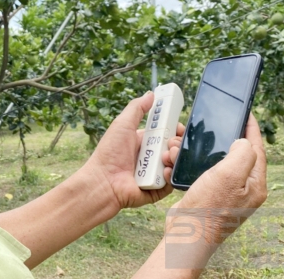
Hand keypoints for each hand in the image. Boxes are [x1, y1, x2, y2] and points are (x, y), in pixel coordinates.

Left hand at [81, 91, 184, 218]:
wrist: (103, 180)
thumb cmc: (109, 152)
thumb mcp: (123, 124)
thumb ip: (137, 109)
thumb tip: (151, 94)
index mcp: (145, 141)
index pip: (167, 133)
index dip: (176, 130)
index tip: (180, 127)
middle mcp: (151, 157)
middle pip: (174, 147)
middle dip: (177, 143)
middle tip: (171, 143)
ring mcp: (155, 173)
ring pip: (176, 163)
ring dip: (176, 157)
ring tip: (166, 155)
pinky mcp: (157, 189)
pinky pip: (172, 182)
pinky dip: (171, 175)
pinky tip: (165, 170)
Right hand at [165, 113, 266, 250]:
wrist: (186, 235)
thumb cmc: (208, 209)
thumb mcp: (230, 175)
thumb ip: (243, 154)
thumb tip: (243, 141)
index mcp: (254, 184)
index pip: (257, 149)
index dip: (252, 129)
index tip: (246, 113)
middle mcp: (244, 189)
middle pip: (237, 154)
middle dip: (220, 139)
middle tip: (211, 127)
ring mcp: (227, 194)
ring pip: (216, 162)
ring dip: (199, 152)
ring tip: (182, 147)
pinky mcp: (210, 197)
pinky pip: (202, 173)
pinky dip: (190, 165)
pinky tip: (178, 162)